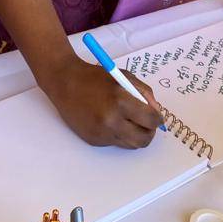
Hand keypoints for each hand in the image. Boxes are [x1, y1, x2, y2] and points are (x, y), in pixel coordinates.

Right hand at [42, 57, 163, 148]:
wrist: (65, 82)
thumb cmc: (95, 77)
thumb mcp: (124, 77)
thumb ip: (144, 93)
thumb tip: (156, 111)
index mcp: (121, 101)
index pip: (151, 120)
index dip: (157, 119)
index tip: (155, 117)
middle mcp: (111, 120)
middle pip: (143, 139)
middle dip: (149, 132)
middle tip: (146, 123)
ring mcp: (101, 133)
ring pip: (130, 144)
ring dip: (134, 134)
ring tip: (127, 120)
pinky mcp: (93, 140)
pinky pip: (115, 142)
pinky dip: (117, 134)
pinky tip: (108, 120)